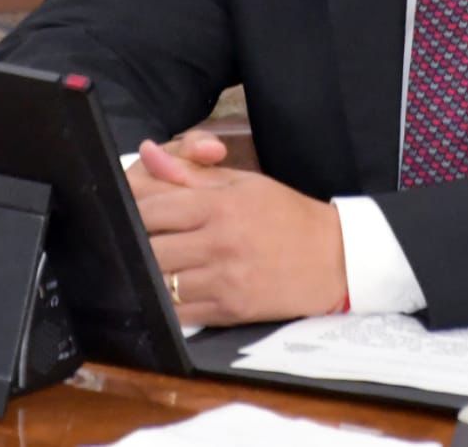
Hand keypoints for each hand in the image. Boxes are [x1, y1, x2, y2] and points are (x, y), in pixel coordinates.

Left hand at [129, 135, 348, 325]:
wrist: (332, 258)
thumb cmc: (285, 214)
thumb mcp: (242, 182)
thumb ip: (190, 172)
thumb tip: (147, 153)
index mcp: (221, 204)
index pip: (153, 208)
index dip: (135, 210)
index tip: (135, 212)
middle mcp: (219, 242)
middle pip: (150, 247)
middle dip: (139, 243)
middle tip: (141, 240)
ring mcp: (224, 279)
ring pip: (161, 282)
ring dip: (152, 274)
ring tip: (155, 264)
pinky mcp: (230, 310)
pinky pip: (180, 313)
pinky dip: (169, 303)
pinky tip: (171, 291)